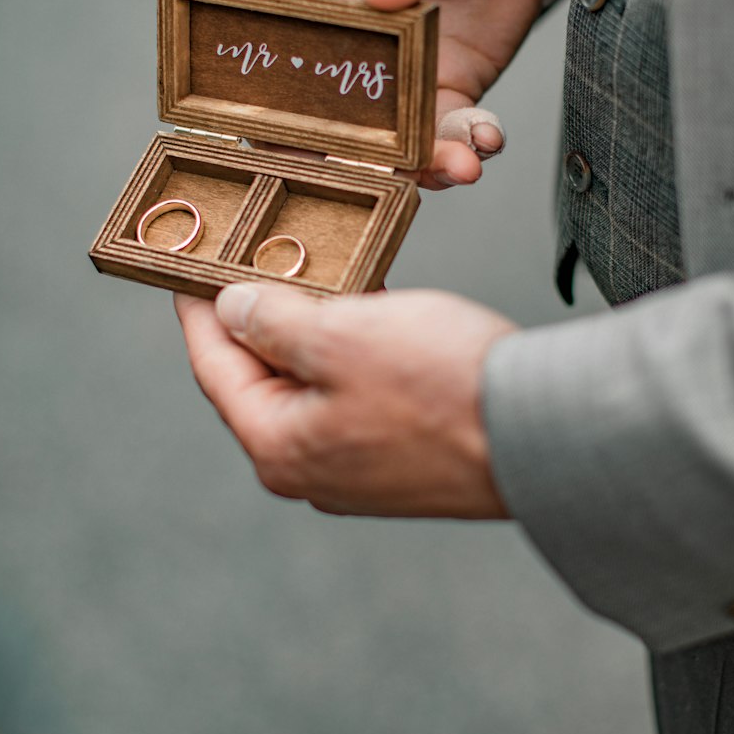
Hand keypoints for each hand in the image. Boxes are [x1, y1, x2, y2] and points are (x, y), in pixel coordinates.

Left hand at [175, 285, 515, 518]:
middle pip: (262, 380)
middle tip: (252, 261)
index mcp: (280, 447)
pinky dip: (353, 352)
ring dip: (312, 330)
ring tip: (314, 272)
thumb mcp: (343, 335)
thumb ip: (275, 321)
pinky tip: (370, 309)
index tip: (187, 270)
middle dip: (258, 317)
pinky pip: (356, 396)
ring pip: (314, 385)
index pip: (215, 369)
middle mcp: (312, 471)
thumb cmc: (444, 386)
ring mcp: (359, 471)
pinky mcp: (402, 460)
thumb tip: (232, 310)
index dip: (198, 311)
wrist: (546, 435)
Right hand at [280, 0, 554, 189]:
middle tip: (396, 170)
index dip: (279, 122)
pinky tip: (487, 139)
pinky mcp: (456, 79)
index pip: (274, 72)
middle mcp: (349, 46)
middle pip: (336, 126)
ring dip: (424, 165)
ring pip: (399, 142)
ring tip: (459, 165)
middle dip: (361, 161)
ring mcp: (405, 70)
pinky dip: (468, 145)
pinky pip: (453, 130)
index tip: (305, 149)